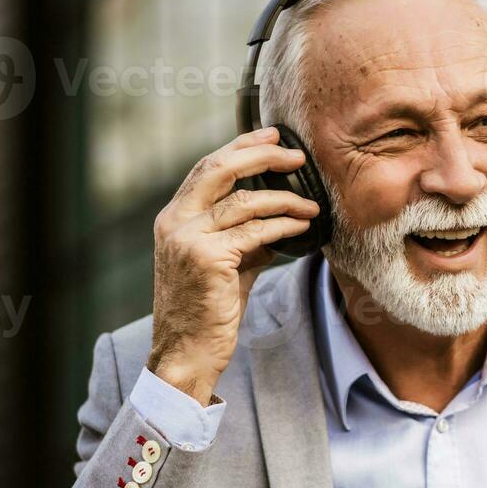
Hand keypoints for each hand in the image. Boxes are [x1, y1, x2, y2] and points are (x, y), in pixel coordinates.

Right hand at [147, 127, 319, 404]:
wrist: (185, 352)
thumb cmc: (208, 310)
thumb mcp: (224, 263)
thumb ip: (243, 236)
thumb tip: (279, 218)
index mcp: (174, 217)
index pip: (207, 168)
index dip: (241, 147)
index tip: (272, 135)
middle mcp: (174, 221)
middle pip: (219, 168)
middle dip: (261, 155)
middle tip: (297, 155)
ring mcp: (188, 238)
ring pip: (244, 201)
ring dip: (285, 199)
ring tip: (312, 205)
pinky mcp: (208, 258)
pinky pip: (255, 232)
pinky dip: (283, 226)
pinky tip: (303, 227)